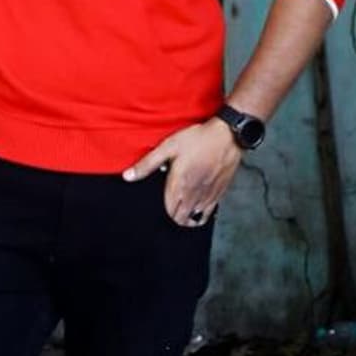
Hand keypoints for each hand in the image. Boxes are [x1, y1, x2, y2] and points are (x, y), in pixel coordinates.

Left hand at [123, 119, 241, 225]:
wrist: (227, 136)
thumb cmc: (197, 139)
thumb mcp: (168, 146)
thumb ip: (147, 164)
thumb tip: (128, 176)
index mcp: (179, 185)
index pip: (168, 212)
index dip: (163, 212)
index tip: (161, 204)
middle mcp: (193, 194)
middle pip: (181, 219)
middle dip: (173, 217)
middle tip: (170, 208)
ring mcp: (208, 195)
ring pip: (195, 219)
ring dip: (187, 217)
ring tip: (182, 209)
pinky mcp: (220, 193)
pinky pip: (209, 213)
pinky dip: (201, 214)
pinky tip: (198, 206)